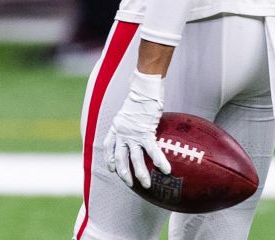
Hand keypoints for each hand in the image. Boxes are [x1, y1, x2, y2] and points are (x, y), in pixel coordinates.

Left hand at [103, 71, 170, 188]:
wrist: (143, 89)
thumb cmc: (140, 97)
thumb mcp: (130, 110)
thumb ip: (132, 120)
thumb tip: (141, 123)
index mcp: (116, 127)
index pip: (109, 146)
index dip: (109, 159)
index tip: (112, 170)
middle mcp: (122, 133)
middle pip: (120, 157)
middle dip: (123, 173)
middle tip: (129, 184)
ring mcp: (132, 134)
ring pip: (135, 158)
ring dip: (141, 173)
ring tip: (147, 184)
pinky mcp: (145, 132)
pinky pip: (152, 150)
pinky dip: (159, 160)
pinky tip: (165, 169)